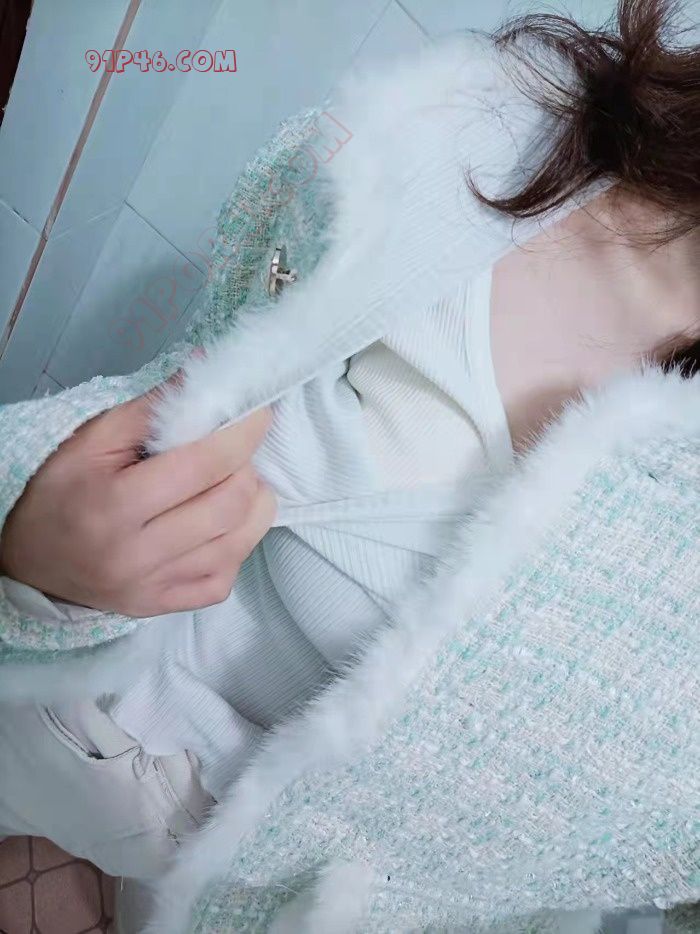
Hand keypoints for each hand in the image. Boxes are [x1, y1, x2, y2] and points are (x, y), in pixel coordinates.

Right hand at [0, 378, 275, 616]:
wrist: (29, 560)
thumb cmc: (60, 491)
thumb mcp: (92, 440)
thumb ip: (152, 409)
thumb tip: (208, 375)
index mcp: (115, 505)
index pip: (203, 465)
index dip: (242, 433)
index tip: (258, 411)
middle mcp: (137, 555)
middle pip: (229, 506)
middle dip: (247, 467)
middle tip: (237, 451)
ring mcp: (154, 588)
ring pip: (238, 543)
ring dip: (252, 503)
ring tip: (237, 482)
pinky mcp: (164, 608)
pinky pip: (225, 579)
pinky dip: (236, 545)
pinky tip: (221, 525)